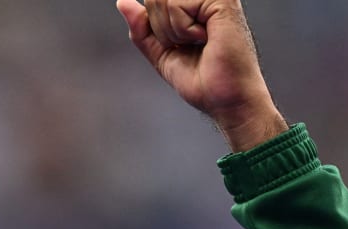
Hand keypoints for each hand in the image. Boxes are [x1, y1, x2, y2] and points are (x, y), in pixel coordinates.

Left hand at [115, 0, 287, 150]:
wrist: (224, 98)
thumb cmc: (201, 79)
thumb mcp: (161, 51)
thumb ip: (142, 27)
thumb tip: (123, 1)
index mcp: (195, 3)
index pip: (154, 1)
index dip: (155, 26)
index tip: (181, 44)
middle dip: (160, 29)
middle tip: (189, 45)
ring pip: (162, 0)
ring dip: (172, 31)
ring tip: (199, 42)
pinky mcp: (221, 0)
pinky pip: (177, 5)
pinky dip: (183, 30)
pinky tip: (206, 38)